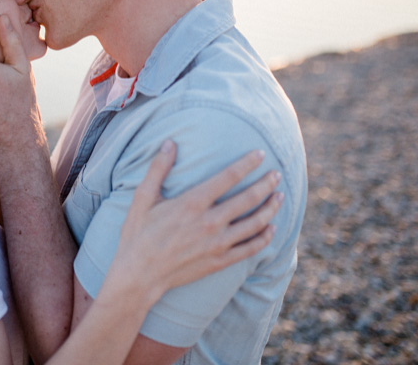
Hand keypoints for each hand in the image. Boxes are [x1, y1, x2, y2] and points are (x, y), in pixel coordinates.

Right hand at [111, 141, 281, 305]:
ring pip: (255, 224)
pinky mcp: (219, 261)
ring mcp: (217, 244)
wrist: (139, 274)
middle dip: (266, 184)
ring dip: (270, 208)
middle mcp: (209, 222)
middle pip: (248, 199)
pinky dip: (264, 238)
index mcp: (192, 203)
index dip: (247, 163)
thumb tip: (169, 143)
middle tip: (277, 174)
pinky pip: (250, 249)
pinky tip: (270, 229)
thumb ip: (158, 168)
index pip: (228, 177)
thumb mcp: (142, 197)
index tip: (260, 153)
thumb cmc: (138, 234)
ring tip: (279, 197)